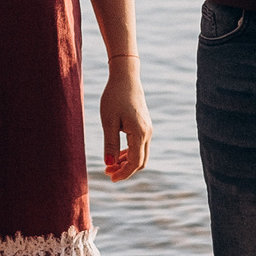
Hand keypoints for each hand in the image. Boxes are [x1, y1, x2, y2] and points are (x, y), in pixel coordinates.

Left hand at [100, 62, 152, 180]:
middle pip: (140, 161)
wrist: (125, 77)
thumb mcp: (108, 121)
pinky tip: (117, 153)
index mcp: (139, 133)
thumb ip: (110, 144)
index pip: (134, 162)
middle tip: (107, 172)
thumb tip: (110, 164)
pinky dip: (129, 153)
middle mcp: (147, 133)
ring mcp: (147, 129)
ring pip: (141, 154)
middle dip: (125, 170)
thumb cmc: (114, 97)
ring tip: (109, 165)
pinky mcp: (144, 125)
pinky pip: (140, 146)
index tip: (110, 178)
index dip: (123, 173)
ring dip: (126, 162)